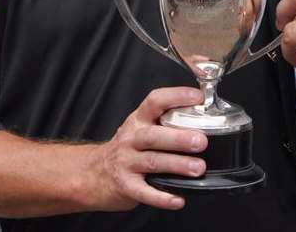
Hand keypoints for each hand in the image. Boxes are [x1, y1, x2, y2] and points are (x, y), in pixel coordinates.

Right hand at [88, 86, 206, 210]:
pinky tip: (178, 200)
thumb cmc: (126, 149)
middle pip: (154, 136)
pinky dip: (162, 197)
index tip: (197, 98)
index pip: (155, 101)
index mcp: (138, 120)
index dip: (176, 96)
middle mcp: (131, 139)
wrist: (93, 173)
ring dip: (177, 165)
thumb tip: (202, 120)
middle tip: (201, 141)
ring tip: (198, 168)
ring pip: (152, 162)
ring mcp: (127, 163)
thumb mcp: (139, 128)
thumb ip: (164, 122)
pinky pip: (145, 193)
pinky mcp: (126, 187)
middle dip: (179, 138)